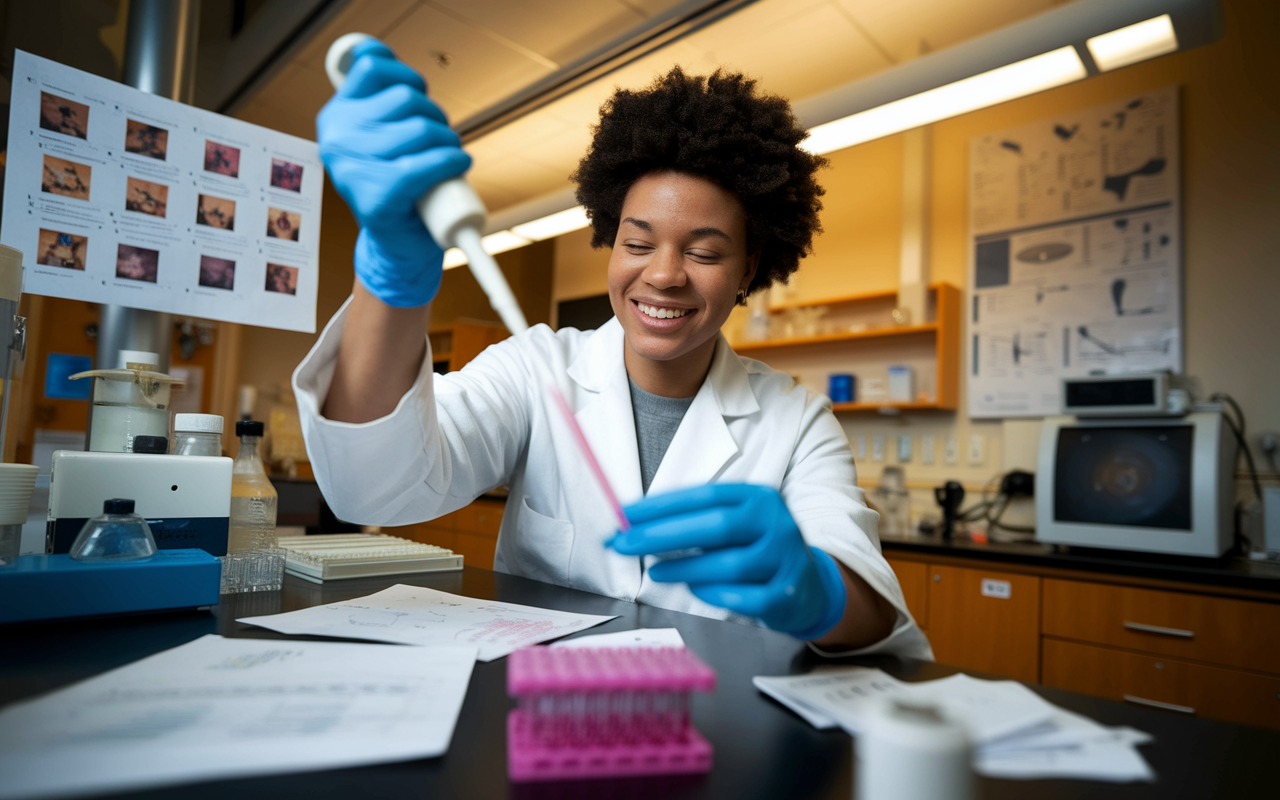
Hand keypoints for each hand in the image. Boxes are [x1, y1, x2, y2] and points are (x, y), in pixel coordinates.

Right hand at [316, 39, 470, 306]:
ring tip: (447, 159)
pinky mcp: (375, 196)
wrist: (399, 245)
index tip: (420, 94)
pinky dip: (452, 163)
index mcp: (335, 116)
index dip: (407, 74)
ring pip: (422, 129)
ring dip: (449, 142)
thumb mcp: (382, 133)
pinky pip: (427, 164)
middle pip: (406, 97)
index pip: (372, 65)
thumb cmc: (399, 184)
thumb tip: (376, 52)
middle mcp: (336, 138)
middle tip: (440, 141)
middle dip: (436, 117)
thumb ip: (377, 96)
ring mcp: (352, 168)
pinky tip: (458, 166)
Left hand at [609, 484, 846, 639]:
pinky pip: (741, 598)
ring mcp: (785, 560)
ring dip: (684, 569)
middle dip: (663, 535)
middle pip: (716, 526)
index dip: (662, 505)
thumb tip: (634, 525)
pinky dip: (712, 593)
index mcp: (760, 497)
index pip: (705, 496)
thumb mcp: (736, 523)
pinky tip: (693, 589)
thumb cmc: (756, 549)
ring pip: (728, 565)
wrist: (809, 586)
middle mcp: (777, 523)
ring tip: (655, 571)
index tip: (625, 514)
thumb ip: (696, 521)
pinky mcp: (785, 595)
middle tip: (624, 543)